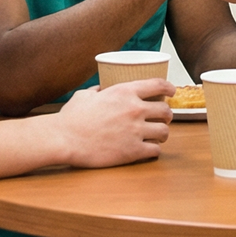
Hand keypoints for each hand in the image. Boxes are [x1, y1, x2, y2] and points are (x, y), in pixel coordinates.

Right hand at [54, 77, 172, 167]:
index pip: (159, 85)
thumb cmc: (71, 117)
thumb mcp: (85, 95)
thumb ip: (98, 91)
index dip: (169, 88)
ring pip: (164, 131)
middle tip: (162, 119)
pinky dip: (154, 150)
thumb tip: (102, 89)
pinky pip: (155, 150)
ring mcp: (135, 131)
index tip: (172, 92)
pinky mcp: (132, 151)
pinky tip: (149, 150)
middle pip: (166, 111)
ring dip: (162, 134)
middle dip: (166, 115)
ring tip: (157, 136)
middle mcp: (135, 109)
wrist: (64, 139)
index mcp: (125, 92)